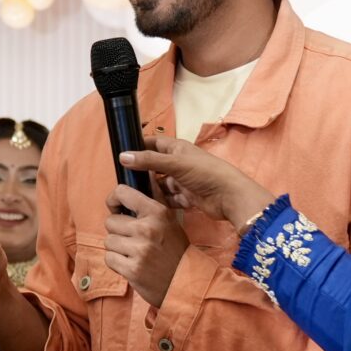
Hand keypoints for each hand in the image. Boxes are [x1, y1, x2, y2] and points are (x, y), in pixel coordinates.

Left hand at [103, 184, 189, 307]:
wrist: (185, 282)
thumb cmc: (175, 249)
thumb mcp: (169, 220)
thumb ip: (153, 199)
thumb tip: (144, 173)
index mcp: (157, 212)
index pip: (122, 193)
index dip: (114, 200)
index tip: (116, 208)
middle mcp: (147, 229)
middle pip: (110, 221)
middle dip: (118, 231)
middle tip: (132, 239)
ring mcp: (139, 250)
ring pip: (108, 241)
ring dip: (117, 248)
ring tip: (134, 253)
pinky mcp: (132, 269)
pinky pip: (109, 258)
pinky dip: (117, 262)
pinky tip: (131, 264)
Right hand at [118, 134, 272, 228]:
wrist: (229, 196)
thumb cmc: (204, 172)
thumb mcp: (175, 163)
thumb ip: (148, 160)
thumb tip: (122, 156)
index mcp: (177, 148)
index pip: (153, 143)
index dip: (139, 146)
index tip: (121, 153)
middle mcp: (178, 163)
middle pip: (154, 166)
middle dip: (141, 172)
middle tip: (122, 180)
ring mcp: (182, 181)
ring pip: (159, 185)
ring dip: (149, 190)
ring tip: (130, 196)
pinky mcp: (186, 198)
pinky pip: (167, 199)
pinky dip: (159, 202)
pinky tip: (146, 207)